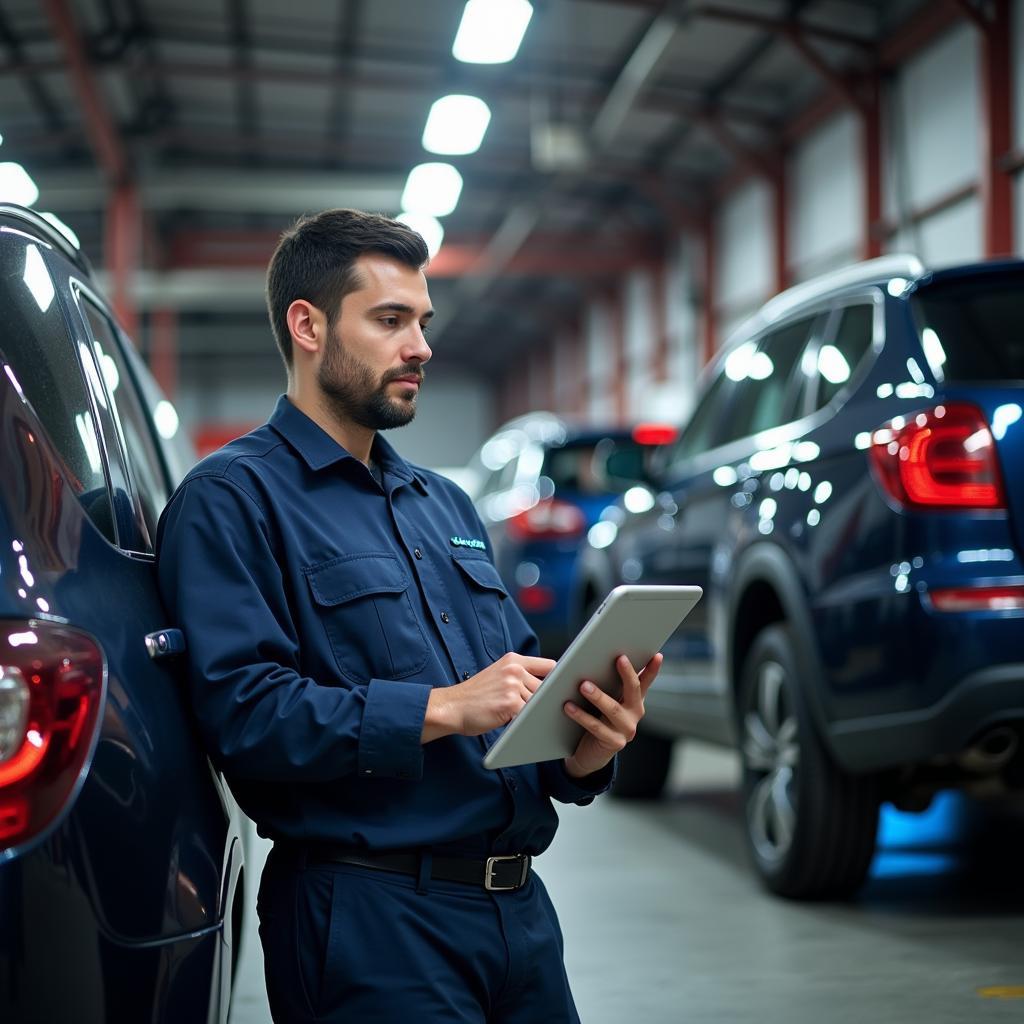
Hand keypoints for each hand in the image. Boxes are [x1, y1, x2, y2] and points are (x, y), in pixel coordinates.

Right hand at [422, 653, 555, 741]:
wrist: (451, 707)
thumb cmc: (475, 696)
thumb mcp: (498, 675)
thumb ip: (520, 677)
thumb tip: (548, 688)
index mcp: (513, 660)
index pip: (550, 666)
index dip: (557, 681)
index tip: (561, 691)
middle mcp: (514, 669)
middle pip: (546, 688)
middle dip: (543, 703)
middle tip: (541, 713)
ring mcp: (512, 685)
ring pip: (538, 704)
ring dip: (533, 714)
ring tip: (524, 720)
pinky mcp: (510, 704)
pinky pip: (529, 716)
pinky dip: (528, 723)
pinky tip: (520, 727)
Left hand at [563, 652, 662, 778]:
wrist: (589, 754)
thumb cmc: (596, 720)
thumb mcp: (605, 700)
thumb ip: (607, 684)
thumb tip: (595, 658)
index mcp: (634, 700)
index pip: (645, 681)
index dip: (652, 668)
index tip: (656, 655)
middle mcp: (635, 714)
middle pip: (634, 690)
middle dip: (627, 673)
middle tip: (619, 658)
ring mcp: (627, 730)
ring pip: (613, 709)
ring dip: (598, 696)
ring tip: (583, 685)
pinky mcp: (614, 743)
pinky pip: (596, 727)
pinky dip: (581, 716)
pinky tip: (568, 706)